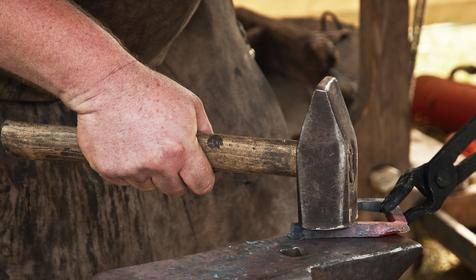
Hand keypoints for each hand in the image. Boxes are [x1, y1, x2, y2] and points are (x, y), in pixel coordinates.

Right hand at [70, 61, 214, 194]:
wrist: (107, 84)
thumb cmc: (151, 90)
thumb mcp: (190, 104)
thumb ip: (205, 131)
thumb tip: (211, 151)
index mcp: (182, 150)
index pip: (202, 184)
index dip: (203, 181)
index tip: (199, 176)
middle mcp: (158, 165)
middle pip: (175, 190)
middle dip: (176, 176)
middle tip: (168, 155)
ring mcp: (132, 170)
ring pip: (149, 185)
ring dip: (150, 172)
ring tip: (143, 142)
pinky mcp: (110, 171)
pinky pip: (126, 179)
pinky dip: (128, 167)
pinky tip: (126, 143)